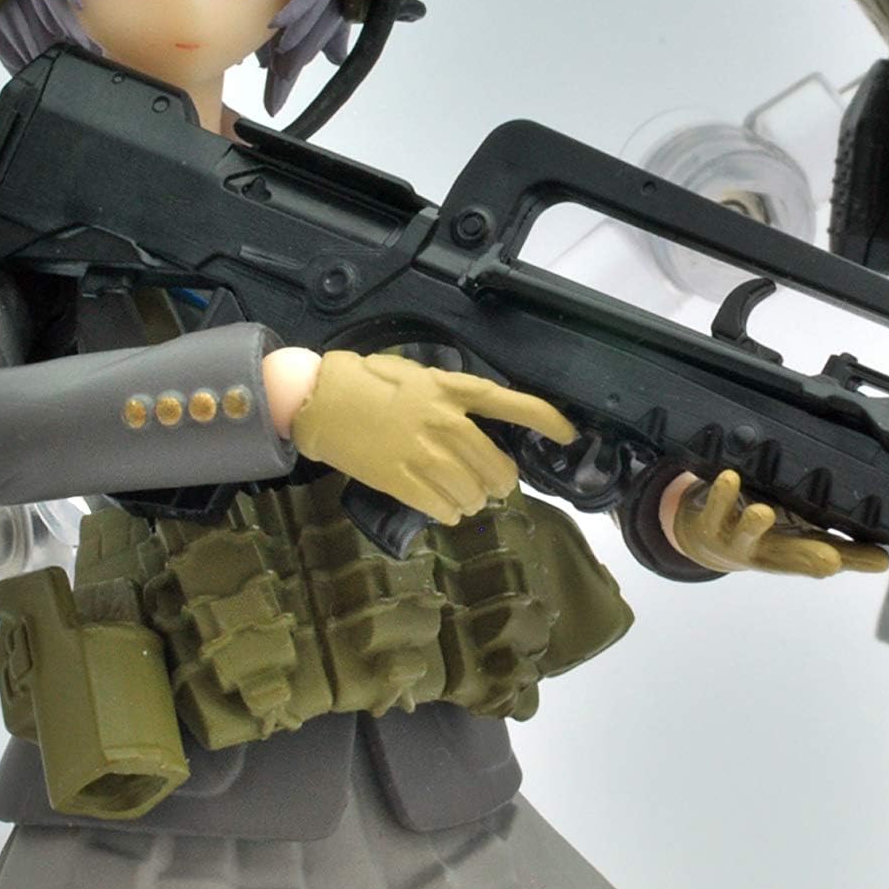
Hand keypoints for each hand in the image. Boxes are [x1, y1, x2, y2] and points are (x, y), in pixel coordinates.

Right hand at [289, 350, 576, 524]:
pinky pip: (445, 509)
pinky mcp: (401, 481)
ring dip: (474, 500)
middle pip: (498, 467)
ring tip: (462, 494)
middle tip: (493, 483)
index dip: (547, 421)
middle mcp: (445, 422)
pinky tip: (443, 505)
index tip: (568, 435)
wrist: (319, 400)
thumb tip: (480, 425)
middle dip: (501, 481)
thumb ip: (452, 397)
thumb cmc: (367, 381)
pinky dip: (450, 512)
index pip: (512, 404)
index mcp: (451, 389)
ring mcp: (423, 454)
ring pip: (474, 494)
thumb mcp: (418, 375)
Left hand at [665, 469, 888, 578]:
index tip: (879, 561)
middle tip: (830, 560)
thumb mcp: (802, 544)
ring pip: (745, 533)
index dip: (850, 560)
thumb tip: (886, 560)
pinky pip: (712, 508)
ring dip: (754, 525)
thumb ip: (843, 551)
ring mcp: (735, 537)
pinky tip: (729, 478)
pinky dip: (720, 494)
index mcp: (793, 553)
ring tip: (764, 513)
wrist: (703, 538)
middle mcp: (766, 550)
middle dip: (809, 558)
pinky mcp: (708, 519)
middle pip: (790, 556)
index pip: (827, 557)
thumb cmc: (762, 536)